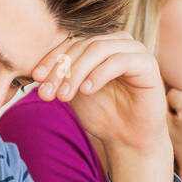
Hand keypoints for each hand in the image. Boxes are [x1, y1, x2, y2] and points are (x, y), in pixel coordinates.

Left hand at [29, 32, 173, 181]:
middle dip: (61, 69)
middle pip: (82, 45)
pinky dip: (99, 74)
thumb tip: (34, 69)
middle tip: (47, 93)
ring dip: (76, 72)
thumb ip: (59, 76)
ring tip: (63, 96)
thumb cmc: (103, 114)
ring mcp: (134, 50)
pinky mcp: (147, 63)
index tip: (35, 78)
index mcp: (99, 44)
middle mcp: (117, 42)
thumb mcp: (73, 92)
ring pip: (98, 49)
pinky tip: (86, 91)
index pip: (71, 42)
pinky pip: (119, 61)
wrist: (128, 139)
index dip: (51, 58)